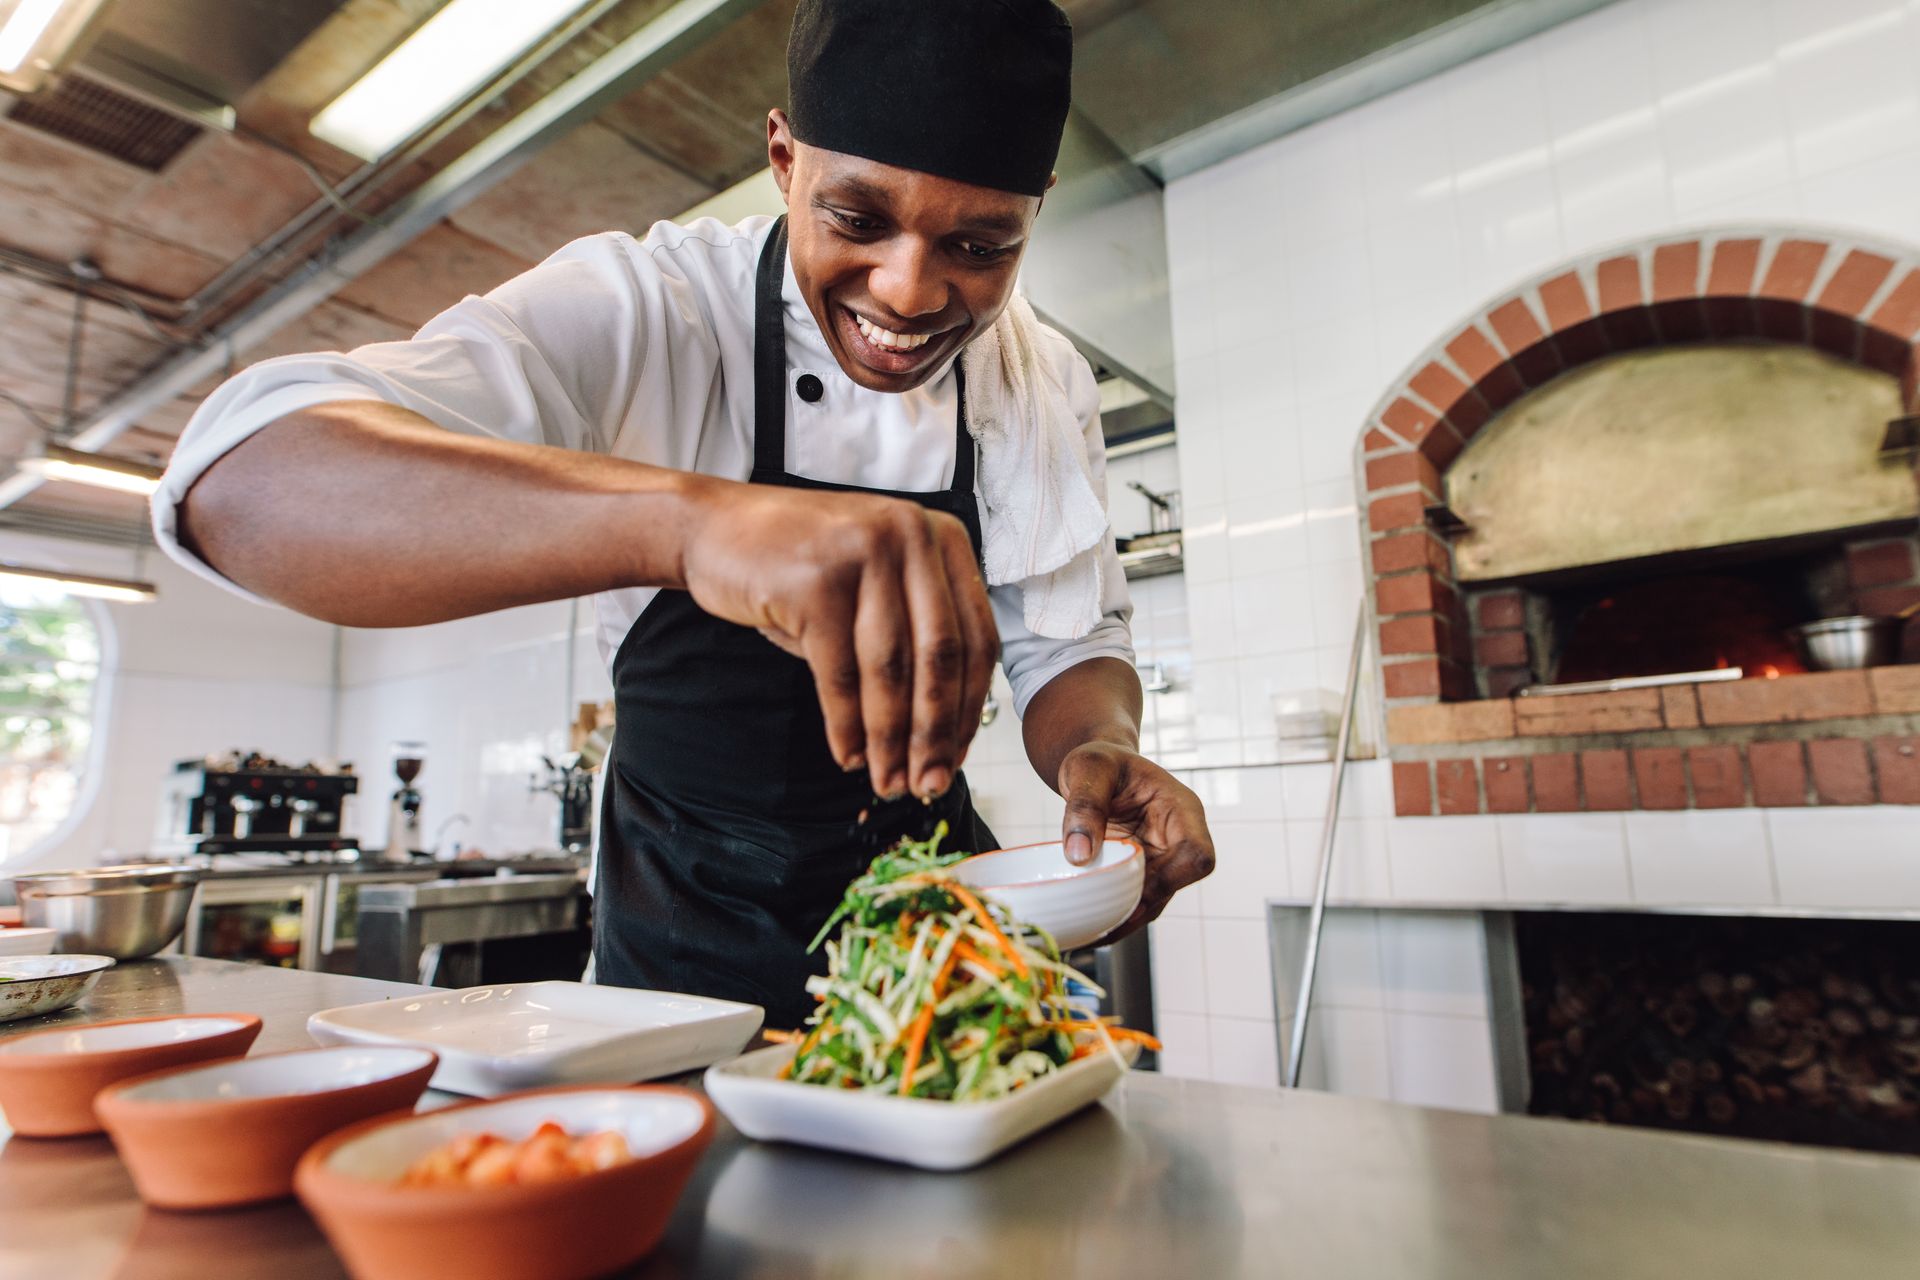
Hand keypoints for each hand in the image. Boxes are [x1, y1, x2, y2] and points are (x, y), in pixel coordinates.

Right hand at [679, 479, 997, 800]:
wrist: (716, 527)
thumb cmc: (804, 568)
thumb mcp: (877, 585)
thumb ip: (917, 635)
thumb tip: (944, 738)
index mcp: (945, 537)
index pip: (976, 638)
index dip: (969, 709)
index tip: (956, 758)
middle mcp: (912, 536)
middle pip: (940, 656)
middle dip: (934, 733)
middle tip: (927, 785)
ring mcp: (863, 553)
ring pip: (890, 670)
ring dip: (890, 739)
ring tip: (887, 783)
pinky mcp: (815, 581)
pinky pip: (839, 673)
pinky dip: (845, 725)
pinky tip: (849, 757)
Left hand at [1057, 742, 1213, 935]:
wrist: (1097, 767)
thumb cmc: (1100, 760)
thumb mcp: (1088, 768)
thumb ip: (1085, 804)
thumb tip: (1080, 856)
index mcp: (1181, 810)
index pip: (1197, 854)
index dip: (1170, 878)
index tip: (1131, 885)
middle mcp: (1178, 839)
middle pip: (1175, 886)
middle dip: (1139, 906)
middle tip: (1097, 920)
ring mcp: (1161, 859)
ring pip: (1154, 902)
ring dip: (1124, 919)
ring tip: (1087, 932)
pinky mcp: (1141, 873)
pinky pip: (1134, 901)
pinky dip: (1113, 916)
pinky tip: (1086, 927)